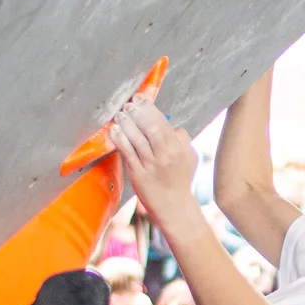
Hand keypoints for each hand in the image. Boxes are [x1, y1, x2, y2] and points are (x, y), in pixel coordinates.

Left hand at [108, 100, 199, 220]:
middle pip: (150, 127)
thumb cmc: (180, 179)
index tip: (140, 98)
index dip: (149, 108)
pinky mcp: (139, 174)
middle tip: (128, 104)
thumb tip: (171, 124)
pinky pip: (128, 153)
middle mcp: (166, 155)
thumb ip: (182, 139)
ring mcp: (151, 165)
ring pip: (137, 139)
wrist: (174, 206)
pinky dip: (120, 140)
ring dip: (127, 124)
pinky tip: (114, 131)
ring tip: (120, 115)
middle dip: (137, 113)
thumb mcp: (190, 157)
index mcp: (178, 147)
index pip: (162, 122)